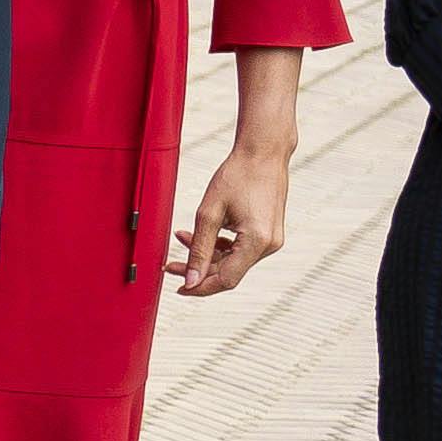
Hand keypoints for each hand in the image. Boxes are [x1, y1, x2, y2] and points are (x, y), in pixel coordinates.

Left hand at [171, 141, 291, 297]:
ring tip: (181, 237)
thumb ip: (198, 249)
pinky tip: (197, 234)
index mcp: (257, 241)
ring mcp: (272, 240)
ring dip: (206, 254)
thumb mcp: (209, 213)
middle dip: (198, 269)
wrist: (263, 153)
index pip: (226, 279)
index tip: (177, 287)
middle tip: (170, 265)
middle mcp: (269, 246)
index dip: (200, 287)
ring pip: (232, 261)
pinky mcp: (268, 234)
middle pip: (229, 272)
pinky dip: (219, 245)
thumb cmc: (236, 176)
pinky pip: (240, 249)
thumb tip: (190, 281)